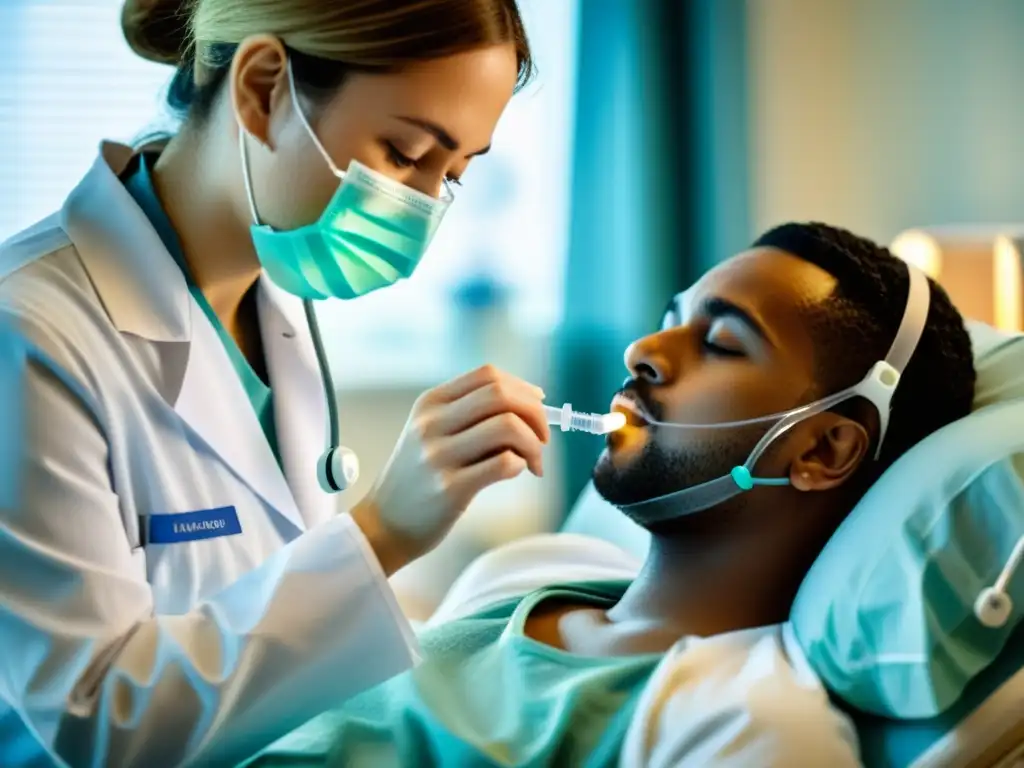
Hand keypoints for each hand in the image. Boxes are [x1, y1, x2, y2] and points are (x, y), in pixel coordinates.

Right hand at [350, 365, 549, 575]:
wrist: (383, 525)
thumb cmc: (419, 478)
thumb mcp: (431, 432)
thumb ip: (471, 414)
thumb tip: (532, 400)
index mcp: (430, 403)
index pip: (488, 375)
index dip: (523, 389)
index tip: (538, 408)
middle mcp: (431, 423)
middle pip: (501, 395)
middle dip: (535, 414)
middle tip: (543, 438)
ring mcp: (438, 455)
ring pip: (507, 427)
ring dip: (534, 444)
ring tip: (534, 462)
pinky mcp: (450, 488)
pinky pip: (503, 464)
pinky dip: (521, 464)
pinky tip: (516, 473)